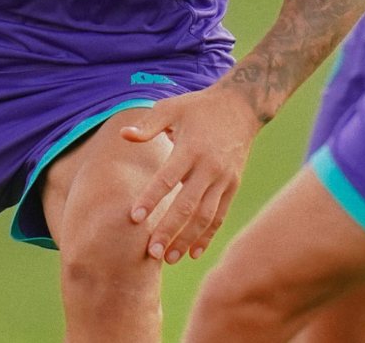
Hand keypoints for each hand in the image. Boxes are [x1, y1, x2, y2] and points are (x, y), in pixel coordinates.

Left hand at [120, 84, 264, 263]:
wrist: (241, 106)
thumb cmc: (198, 107)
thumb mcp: (172, 108)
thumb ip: (148, 125)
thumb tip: (123, 135)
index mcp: (191, 148)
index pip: (168, 178)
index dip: (151, 198)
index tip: (134, 217)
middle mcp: (209, 167)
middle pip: (187, 204)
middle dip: (169, 230)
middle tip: (151, 251)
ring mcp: (224, 179)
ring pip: (205, 216)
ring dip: (187, 239)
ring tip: (168, 258)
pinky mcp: (233, 186)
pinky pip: (220, 215)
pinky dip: (207, 235)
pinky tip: (193, 253)